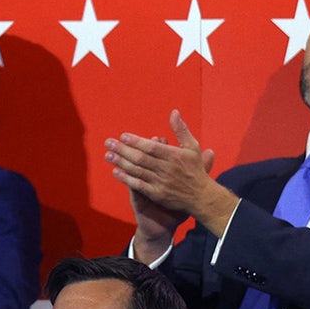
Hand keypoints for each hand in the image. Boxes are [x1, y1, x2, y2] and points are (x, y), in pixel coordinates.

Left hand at [105, 110, 232, 245]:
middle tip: (108, 143)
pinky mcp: (157, 194)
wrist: (201, 196)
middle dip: (123, 150)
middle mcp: (167, 168)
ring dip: (121, 162)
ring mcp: (161, 182)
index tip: (123, 136)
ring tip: (108, 155)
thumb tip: (174, 112)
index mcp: (175, 155)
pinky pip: (139, 185)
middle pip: (141, 158)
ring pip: (138, 170)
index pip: (151, 147)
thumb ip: (181, 129)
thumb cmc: (195, 168)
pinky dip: (126, 178)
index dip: (136, 141)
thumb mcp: (192, 147)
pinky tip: (115, 172)